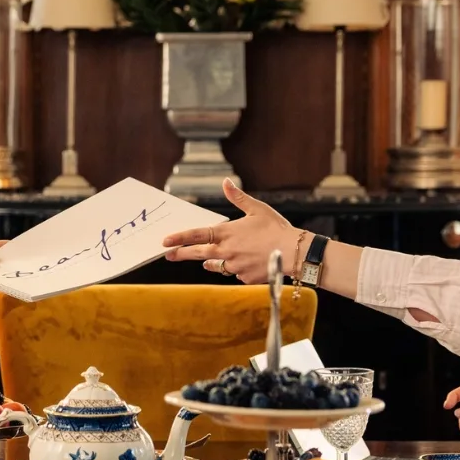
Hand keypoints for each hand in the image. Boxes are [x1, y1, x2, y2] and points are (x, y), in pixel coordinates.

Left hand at [160, 179, 302, 282]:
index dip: (179, 238)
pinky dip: (239, 268)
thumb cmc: (276, 228)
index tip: (165, 242)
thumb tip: (225, 182)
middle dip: (182, 254)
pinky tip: (250, 262)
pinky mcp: (245, 278)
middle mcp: (227, 251)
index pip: (197, 236)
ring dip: (212, 262)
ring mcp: (235, 266)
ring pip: (218, 266)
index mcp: (227, 233)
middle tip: (169, 255)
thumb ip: (238, 197)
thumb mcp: (257, 208)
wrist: (294, 252)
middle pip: (198, 254)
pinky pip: (236, 274)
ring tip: (209, 261)